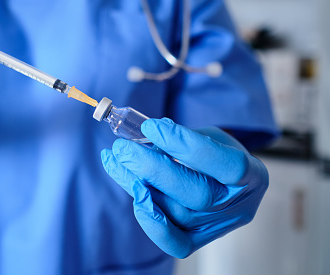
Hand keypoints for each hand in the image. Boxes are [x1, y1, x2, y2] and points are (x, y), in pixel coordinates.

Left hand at [100, 118, 268, 257]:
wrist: (225, 180)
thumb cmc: (217, 154)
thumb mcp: (210, 136)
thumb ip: (185, 138)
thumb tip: (147, 136)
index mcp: (253, 175)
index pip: (225, 164)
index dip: (185, 145)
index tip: (150, 127)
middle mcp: (239, 206)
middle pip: (197, 194)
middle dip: (152, 168)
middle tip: (122, 148)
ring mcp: (219, 227)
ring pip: (177, 213)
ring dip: (138, 184)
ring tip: (115, 161)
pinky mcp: (199, 240)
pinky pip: (174, 242)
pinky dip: (150, 220)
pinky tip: (132, 191)